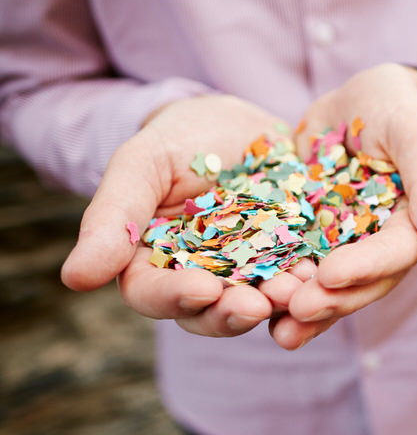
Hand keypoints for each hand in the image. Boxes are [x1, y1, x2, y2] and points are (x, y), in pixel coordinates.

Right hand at [61, 94, 316, 338]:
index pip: (154, 294)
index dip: (175, 297)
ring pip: (261, 304)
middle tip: (255, 305)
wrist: (242, 122)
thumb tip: (74, 280)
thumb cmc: (180, 138)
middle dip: (233, 312)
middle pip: (211, 312)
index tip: (200, 290)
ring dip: (278, 305)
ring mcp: (252, 274)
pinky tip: (324, 276)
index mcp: (154, 263)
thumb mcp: (142, 163)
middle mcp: (204, 279)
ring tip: (294, 292)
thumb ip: (112, 217)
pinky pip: (304, 282)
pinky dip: (314, 285)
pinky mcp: (295, 261)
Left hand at [274, 64, 416, 347]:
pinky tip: (258, 312)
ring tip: (278, 332)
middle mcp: (383, 244)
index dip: (365, 267)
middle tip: (296, 310)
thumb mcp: (414, 132)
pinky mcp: (312, 239)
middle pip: (363, 283)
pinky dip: (280, 291)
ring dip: (306, 312)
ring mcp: (346, 246)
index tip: (331, 275)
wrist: (359, 100)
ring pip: (330, 287)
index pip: (396, 252)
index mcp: (416, 223)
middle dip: (331, 300)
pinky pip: (297, 269)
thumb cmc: (395, 107)